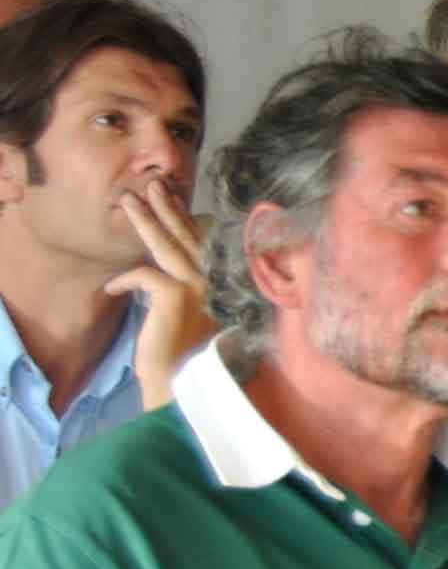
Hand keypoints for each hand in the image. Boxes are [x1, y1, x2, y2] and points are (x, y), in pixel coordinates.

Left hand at [106, 187, 214, 407]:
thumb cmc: (185, 357)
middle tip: (154, 185)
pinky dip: (124, 280)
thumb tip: (169, 270)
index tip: (177, 199)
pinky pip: (143, 274)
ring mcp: (195, 287)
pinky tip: (111, 288)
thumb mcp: (189, 317)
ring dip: (147, 220)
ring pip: (166, 245)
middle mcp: (210, 282)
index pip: (201, 244)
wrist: (183, 382)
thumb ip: (187, 291)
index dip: (188, 220)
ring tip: (130, 201)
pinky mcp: (174, 296)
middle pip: (186, 237)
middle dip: (169, 208)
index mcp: (215, 285)